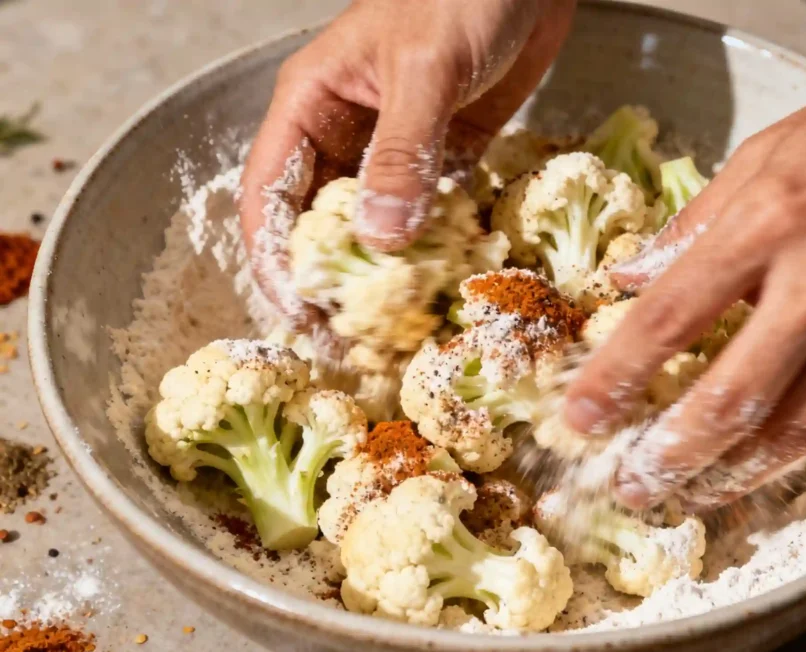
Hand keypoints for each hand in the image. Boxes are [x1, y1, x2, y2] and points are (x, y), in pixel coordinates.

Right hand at [238, 0, 575, 339]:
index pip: (272, 196)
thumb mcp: (423, 69)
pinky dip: (437, 245)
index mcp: (312, 106)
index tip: (298, 314)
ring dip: (387, 271)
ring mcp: (396, 148)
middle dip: (332, 280)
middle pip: (321, 222)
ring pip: (377, 223)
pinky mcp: (445, 154)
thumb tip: (381, 238)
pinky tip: (446, 282)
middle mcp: (346, 134)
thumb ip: (401, 151)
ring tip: (398, 326)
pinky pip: (431, 211)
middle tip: (351, 340)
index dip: (276, 259)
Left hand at [564, 22, 805, 509]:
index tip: (578, 418)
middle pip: (730, 398)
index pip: (670, 318)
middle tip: (630, 485)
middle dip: (669, 454)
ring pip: (790, 430)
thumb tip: (628, 279)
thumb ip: (690, 224)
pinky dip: (789, 457)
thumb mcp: (765, 151)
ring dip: (727, 474)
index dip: (616, 378)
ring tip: (681, 495)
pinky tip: (751, 471)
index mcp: (770, 221)